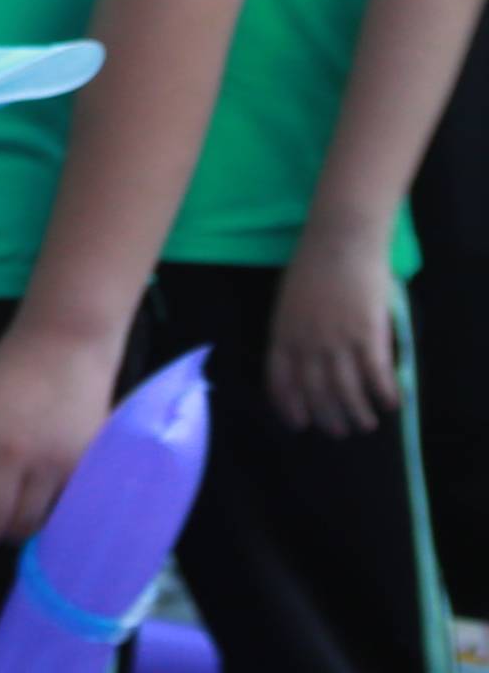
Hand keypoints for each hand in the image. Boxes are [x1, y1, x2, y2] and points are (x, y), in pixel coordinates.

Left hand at [0, 314, 123, 548]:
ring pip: (24, 524)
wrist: (65, 344)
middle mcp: (8, 454)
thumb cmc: (8, 371)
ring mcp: (49, 462)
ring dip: (11, 535)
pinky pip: (61, 511)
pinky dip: (46, 520)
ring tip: (5, 531)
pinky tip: (38, 516)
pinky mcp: (83, 465)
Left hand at [273, 241, 406, 439]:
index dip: (290, 407)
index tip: (299, 424)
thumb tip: (303, 358)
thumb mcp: (288, 302)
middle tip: (340, 431)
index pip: (280, 382)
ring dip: (357, 412)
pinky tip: (391, 403)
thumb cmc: (312, 266)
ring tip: (366, 423)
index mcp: (282, 335)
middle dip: (328, 418)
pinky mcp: (367, 334)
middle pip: (316, 392)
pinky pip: (376, 374)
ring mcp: (337, 340)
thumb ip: (293, 331)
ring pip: (347, 390)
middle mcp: (307, 344)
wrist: (339, 241)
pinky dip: (384, 393)